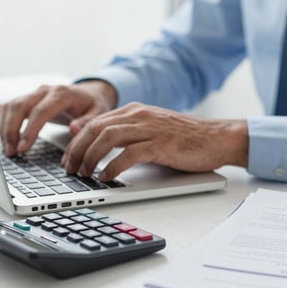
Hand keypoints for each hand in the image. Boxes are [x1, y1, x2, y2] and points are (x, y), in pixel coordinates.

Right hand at [0, 80, 116, 155]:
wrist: (91, 93)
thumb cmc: (94, 104)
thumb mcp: (98, 113)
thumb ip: (87, 122)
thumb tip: (73, 129)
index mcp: (62, 94)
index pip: (40, 111)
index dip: (29, 130)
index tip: (23, 148)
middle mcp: (45, 90)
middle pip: (19, 106)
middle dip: (12, 130)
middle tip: (12, 152)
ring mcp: (35, 93)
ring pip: (11, 106)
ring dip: (6, 128)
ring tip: (9, 150)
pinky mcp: (29, 99)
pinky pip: (10, 108)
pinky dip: (5, 123)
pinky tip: (7, 139)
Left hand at [61, 102, 248, 180]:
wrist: (217, 137)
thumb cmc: (184, 138)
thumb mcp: (150, 129)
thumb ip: (127, 133)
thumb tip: (99, 144)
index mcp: (134, 110)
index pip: (95, 122)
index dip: (77, 141)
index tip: (69, 158)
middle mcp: (139, 115)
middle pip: (96, 128)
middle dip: (77, 150)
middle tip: (70, 169)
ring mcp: (150, 127)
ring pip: (108, 138)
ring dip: (90, 157)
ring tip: (83, 173)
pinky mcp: (161, 143)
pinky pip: (129, 153)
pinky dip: (113, 166)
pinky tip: (106, 177)